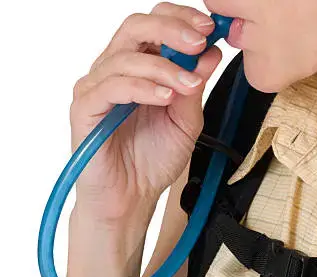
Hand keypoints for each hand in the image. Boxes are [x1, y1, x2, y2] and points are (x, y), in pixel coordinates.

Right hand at [69, 2, 222, 223]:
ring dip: (164, 67)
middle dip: (172, 30)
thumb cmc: (154, 159)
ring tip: (189, 86)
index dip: (181, 19)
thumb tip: (211, 52)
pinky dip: (141, 88)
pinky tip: (165, 98)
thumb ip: (195, 87)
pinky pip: (110, 87)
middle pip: (136, 28)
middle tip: (198, 43)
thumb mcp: (188, 121)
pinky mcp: (85, 109)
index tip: (210, 29)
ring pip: (126, 57)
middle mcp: (116, 70)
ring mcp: (98, 88)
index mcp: (141, 67)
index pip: (154, 24)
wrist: (133, 197)